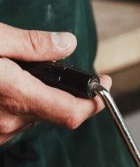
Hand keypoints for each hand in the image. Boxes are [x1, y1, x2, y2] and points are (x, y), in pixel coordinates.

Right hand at [0, 22, 111, 144]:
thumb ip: (31, 44)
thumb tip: (67, 44)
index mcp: (15, 95)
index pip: (73, 112)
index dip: (95, 103)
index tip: (103, 86)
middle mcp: (9, 121)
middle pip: (56, 111)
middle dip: (62, 92)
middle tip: (55, 69)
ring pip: (35, 117)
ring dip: (37, 97)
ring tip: (17, 74)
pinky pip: (15, 122)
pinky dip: (18, 104)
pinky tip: (5, 88)